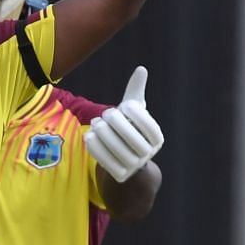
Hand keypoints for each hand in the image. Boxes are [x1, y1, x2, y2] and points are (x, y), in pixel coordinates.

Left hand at [83, 66, 164, 180]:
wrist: (123, 158)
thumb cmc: (129, 128)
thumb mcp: (134, 110)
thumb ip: (136, 91)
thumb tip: (141, 69)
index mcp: (157, 137)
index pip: (144, 120)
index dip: (130, 111)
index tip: (122, 107)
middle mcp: (149, 154)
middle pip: (128, 134)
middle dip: (113, 121)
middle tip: (103, 115)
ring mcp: (135, 166)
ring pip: (116, 148)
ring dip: (102, 133)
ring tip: (95, 124)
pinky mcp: (120, 175)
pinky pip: (105, 161)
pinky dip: (95, 147)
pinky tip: (88, 137)